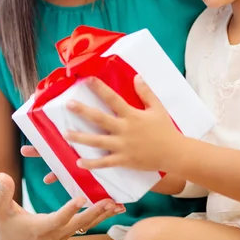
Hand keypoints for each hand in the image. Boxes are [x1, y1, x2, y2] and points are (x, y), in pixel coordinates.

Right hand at [0, 172, 123, 239]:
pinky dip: (99, 217)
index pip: (57, 219)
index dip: (69, 210)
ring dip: (102, 215)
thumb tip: (1, 176)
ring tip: (118, 205)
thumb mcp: (1, 209)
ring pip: (86, 226)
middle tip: (109, 201)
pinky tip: (113, 208)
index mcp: (39, 228)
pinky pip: (86, 225)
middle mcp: (54, 234)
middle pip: (78, 224)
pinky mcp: (66, 232)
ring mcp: (62, 235)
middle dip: (95, 212)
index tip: (80, 198)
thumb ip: (4, 193)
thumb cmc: (5, 224)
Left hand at [65, 75, 182, 171]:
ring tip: (65, 134)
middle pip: (100, 119)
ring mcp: (122, 146)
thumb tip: (137, 76)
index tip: (88, 79)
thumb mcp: (157, 108)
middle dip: (83, 111)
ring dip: (80, 138)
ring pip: (97, 142)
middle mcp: (124, 130)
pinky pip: (104, 163)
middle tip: (68, 105)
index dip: (100, 88)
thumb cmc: (165, 129)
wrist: (174, 153)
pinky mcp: (123, 160)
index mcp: (132, 115)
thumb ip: (146, 92)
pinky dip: (91, 163)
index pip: (113, 98)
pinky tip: (78, 162)